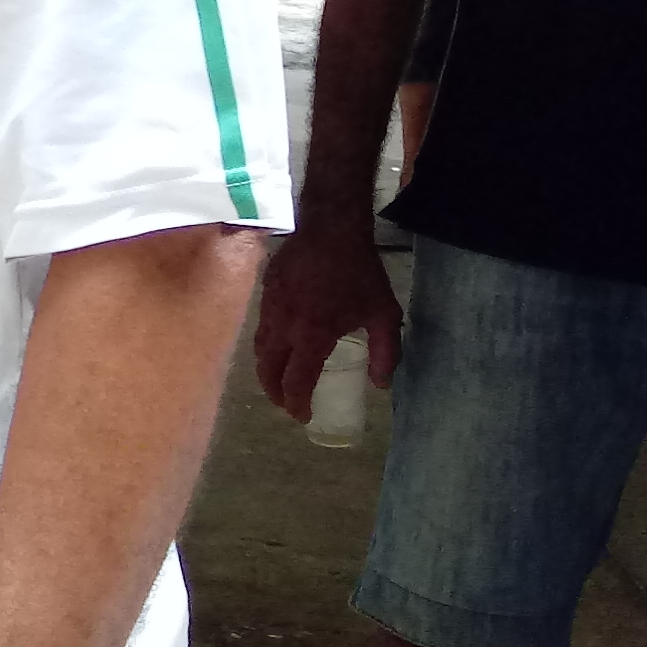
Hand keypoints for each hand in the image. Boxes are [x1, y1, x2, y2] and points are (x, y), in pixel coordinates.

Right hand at [253, 221, 403, 415]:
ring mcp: (270, 309)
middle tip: (286, 402)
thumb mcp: (384, 314)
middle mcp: (285, 327)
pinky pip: (261, 327)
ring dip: (267, 370)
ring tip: (278, 378)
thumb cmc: (359, 273)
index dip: (297, 404)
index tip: (303, 416)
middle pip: (268, 370)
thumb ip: (386, 352)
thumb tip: (381, 384)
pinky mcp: (265, 293)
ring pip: (260, 349)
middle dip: (274, 393)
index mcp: (313, 336)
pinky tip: (280, 342)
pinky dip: (267, 344)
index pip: (296, 381)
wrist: (330, 230)